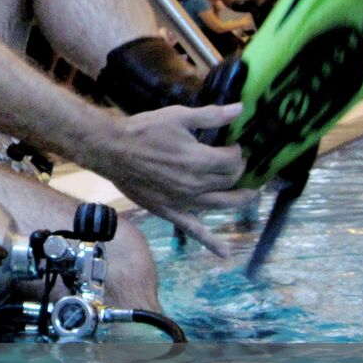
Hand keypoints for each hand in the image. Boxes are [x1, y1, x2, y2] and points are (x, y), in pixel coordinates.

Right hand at [94, 102, 258, 257]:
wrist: (113, 150)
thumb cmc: (145, 130)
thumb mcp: (179, 116)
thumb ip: (211, 116)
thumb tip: (240, 109)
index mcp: (198, 160)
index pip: (233, 161)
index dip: (238, 152)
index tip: (234, 144)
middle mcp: (195, 184)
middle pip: (229, 181)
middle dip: (239, 170)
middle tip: (238, 162)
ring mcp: (183, 201)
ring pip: (220, 204)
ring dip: (239, 199)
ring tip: (249, 194)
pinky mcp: (170, 211)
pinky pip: (193, 230)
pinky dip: (210, 242)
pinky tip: (225, 253)